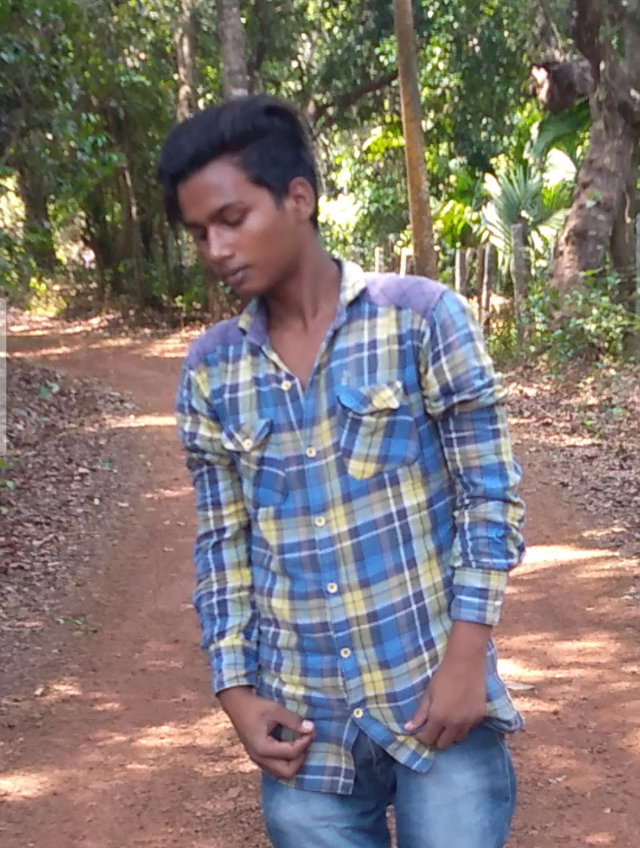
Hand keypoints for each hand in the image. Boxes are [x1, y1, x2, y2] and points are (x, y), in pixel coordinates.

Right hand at [218, 687, 314, 779]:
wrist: (236, 705)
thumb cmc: (255, 706)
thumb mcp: (275, 710)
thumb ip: (293, 721)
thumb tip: (311, 728)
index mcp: (263, 748)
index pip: (291, 753)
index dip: (304, 742)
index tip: (312, 730)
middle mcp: (259, 758)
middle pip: (287, 772)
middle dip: (300, 759)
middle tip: (305, 742)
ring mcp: (257, 759)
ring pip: (280, 773)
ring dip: (293, 762)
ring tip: (298, 744)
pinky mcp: (257, 756)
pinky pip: (274, 768)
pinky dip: (285, 761)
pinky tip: (289, 746)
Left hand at [404, 621, 489, 750]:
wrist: (466, 663)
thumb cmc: (443, 676)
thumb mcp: (428, 693)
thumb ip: (419, 713)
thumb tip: (408, 729)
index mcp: (439, 717)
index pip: (428, 739)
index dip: (422, 737)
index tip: (421, 731)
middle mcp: (455, 724)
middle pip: (443, 745)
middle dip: (436, 739)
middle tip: (433, 728)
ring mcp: (469, 722)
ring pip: (458, 739)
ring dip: (450, 734)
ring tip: (447, 722)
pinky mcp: (480, 716)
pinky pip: (469, 729)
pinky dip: (463, 726)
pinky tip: (459, 714)